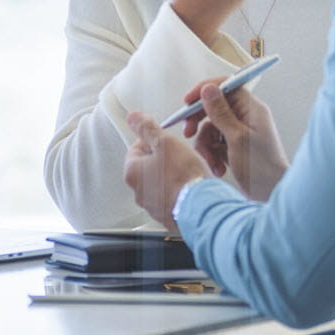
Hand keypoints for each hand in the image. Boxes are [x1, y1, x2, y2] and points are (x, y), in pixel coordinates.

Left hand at [123, 112, 212, 232]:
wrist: (203, 207)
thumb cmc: (185, 178)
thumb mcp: (165, 143)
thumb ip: (147, 128)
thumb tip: (133, 118)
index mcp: (132, 173)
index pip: (137, 147)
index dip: (155, 141)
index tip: (167, 142)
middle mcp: (138, 192)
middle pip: (150, 167)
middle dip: (165, 160)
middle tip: (180, 158)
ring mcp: (153, 206)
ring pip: (162, 184)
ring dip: (173, 177)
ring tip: (188, 174)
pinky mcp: (168, 216)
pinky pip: (173, 199)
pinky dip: (181, 193)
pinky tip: (191, 189)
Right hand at [184, 80, 289, 200]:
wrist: (272, 195)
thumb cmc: (262, 168)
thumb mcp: (236, 138)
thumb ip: (220, 112)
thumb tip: (208, 89)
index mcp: (251, 110)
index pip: (226, 87)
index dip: (205, 90)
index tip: (188, 100)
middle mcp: (246, 118)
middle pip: (214, 107)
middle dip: (198, 121)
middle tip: (187, 131)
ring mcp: (240, 133)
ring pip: (210, 127)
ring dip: (205, 144)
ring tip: (210, 160)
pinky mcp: (234, 147)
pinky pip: (214, 143)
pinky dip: (211, 154)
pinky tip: (218, 167)